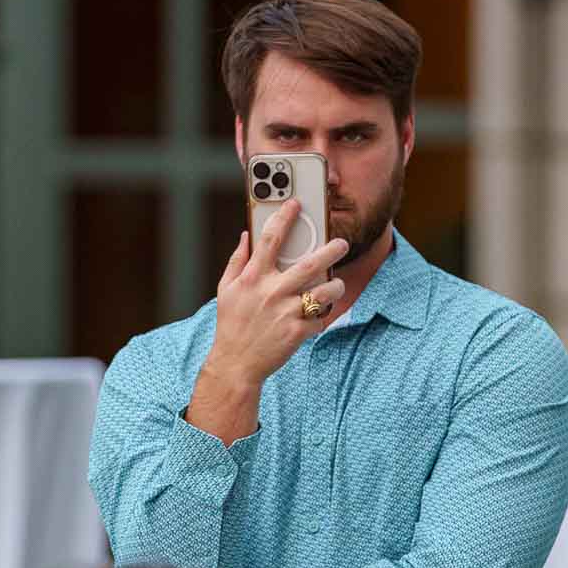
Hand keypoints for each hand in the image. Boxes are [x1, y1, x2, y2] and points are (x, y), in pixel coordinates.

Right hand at [205, 199, 349, 389]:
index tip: (296, 204)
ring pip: (324, 291)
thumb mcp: (225, 289)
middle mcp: (271, 292)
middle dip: (331, 250)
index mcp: (252, 278)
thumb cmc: (231, 324)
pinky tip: (319, 313)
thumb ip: (237, 260)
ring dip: (335, 286)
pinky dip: (323, 315)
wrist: (236, 364)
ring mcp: (286, 312)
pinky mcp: (297, 332)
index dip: (283, 217)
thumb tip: (246, 235)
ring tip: (335, 284)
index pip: (270, 239)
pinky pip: (320, 318)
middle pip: (310, 263)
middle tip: (342, 244)